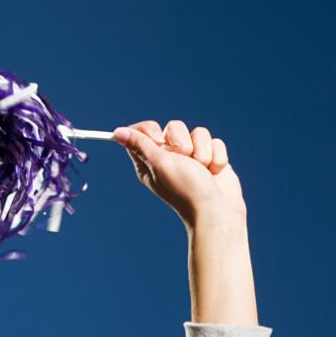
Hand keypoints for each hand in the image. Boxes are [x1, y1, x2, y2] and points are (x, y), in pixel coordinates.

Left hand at [113, 120, 245, 228]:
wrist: (217, 209)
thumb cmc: (185, 189)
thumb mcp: (159, 164)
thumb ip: (140, 144)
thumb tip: (118, 132)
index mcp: (151, 160)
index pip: (143, 131)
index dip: (151, 130)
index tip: (159, 140)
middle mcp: (171, 157)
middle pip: (175, 126)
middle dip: (184, 143)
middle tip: (185, 161)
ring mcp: (193, 157)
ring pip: (199, 133)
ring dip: (203, 152)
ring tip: (203, 170)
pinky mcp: (211, 158)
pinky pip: (215, 142)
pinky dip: (217, 158)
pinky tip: (214, 172)